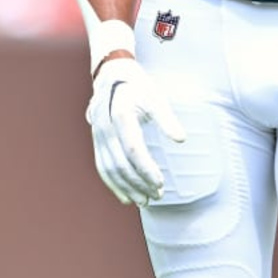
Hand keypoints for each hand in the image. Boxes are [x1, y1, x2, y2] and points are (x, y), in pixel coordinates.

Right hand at [86, 56, 185, 205]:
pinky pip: (102, 167)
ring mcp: (97, 135)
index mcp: (120, 114)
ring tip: (144, 201)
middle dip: (139, 183)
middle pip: (121, 163)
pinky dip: (113, 184)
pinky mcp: (96, 141)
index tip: (160, 182)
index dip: (146, 168)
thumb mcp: (156, 97)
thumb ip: (167, 118)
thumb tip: (181, 140)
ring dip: (126, 188)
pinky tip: (126, 197)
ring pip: (109, 168)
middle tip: (157, 196)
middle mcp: (104, 126)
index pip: (133, 149)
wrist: (111, 76)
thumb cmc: (138, 87)